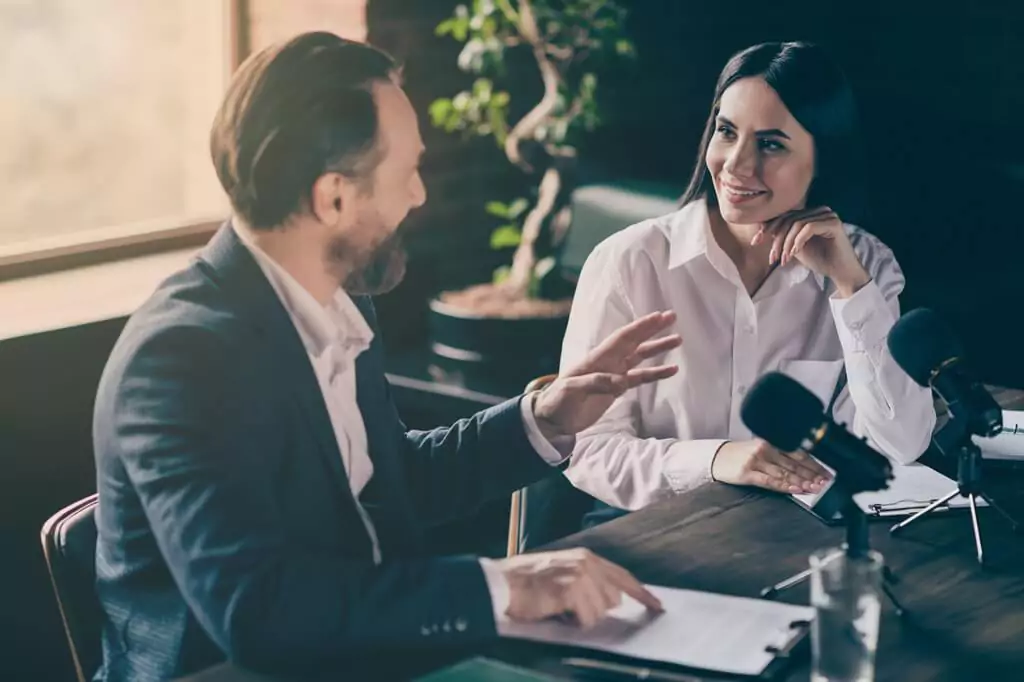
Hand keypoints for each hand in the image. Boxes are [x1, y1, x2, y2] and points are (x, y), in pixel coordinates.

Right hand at [497, 548, 663, 628]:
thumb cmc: (529, 582)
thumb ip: (589, 580)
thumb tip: (612, 600)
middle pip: (613, 600)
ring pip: (599, 612)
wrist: (504, 583)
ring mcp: (580, 576)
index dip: (642, 593)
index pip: (623, 577)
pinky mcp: (571, 590)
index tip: (657, 606)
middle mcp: (587, 563)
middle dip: (596, 609)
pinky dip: (572, 622)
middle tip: (570, 607)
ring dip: (581, 617)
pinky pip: (585, 619)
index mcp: (587, 558)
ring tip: (560, 607)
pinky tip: (557, 611)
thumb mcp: (564, 572)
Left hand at [532, 311, 680, 439]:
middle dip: (653, 329)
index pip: (622, 338)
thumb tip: (622, 382)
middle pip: (634, 342)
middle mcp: (608, 362)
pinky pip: (640, 378)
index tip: (658, 317)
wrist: (553, 419)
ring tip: (678, 339)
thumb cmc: (557, 401)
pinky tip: (670, 370)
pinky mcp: (617, 389)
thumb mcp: (570, 390)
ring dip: (657, 348)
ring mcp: (614, 374)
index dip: (640, 327)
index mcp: (596, 359)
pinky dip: (655, 373)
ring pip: (640, 357)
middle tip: (673, 317)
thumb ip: (594, 383)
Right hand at [711, 438, 831, 493]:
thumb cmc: (740, 455)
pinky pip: (770, 481)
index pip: (798, 453)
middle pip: (794, 464)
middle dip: (812, 475)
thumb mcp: (761, 450)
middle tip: (825, 483)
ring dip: (802, 482)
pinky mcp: (747, 473)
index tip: (827, 474)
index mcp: (771, 442)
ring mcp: (756, 461)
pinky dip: (784, 485)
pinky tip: (795, 489)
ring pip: (784, 473)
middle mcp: (765, 450)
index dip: (814, 465)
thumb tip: (803, 470)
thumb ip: (780, 457)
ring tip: (815, 488)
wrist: (716, 457)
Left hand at [751, 206, 869, 296]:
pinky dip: (798, 241)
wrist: (840, 272)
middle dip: (776, 239)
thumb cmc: (819, 259)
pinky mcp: (833, 223)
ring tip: (784, 259)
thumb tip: (762, 229)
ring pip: (797, 224)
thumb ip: (783, 236)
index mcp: (810, 213)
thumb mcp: (794, 247)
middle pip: (789, 219)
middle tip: (772, 258)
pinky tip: (794, 253)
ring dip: (786, 244)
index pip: (784, 216)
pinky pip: (808, 228)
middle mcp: (819, 210)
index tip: (756, 242)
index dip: (768, 228)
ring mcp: (828, 215)